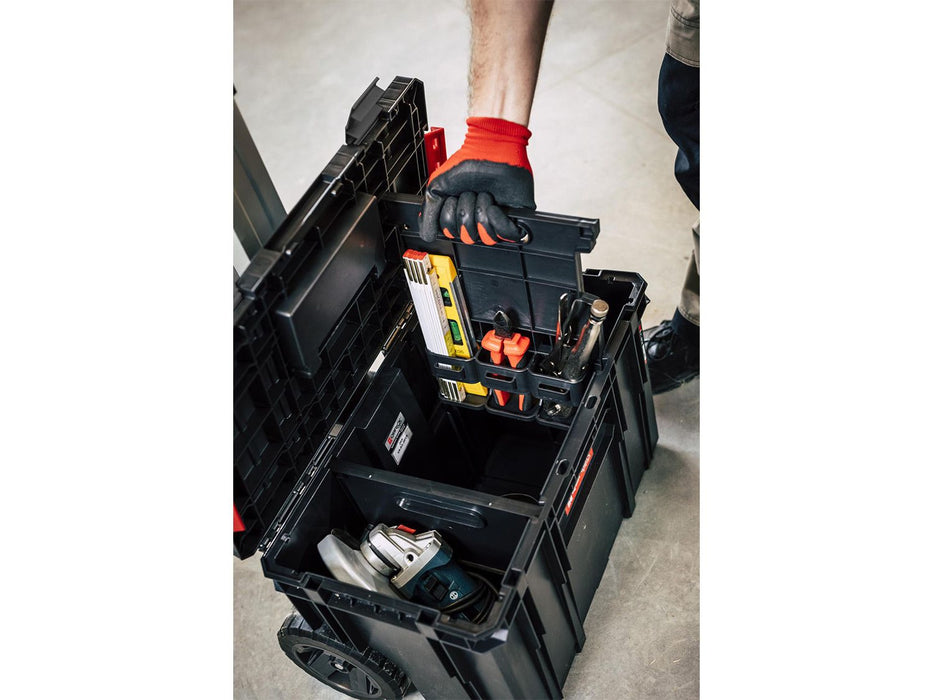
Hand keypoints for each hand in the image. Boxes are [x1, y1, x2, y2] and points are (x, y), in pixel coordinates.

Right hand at [419, 117, 535, 243]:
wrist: (491, 148)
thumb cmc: (467, 162)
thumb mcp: (437, 188)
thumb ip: (429, 214)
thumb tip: (427, 235)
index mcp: (460, 214)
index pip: (453, 234)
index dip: (450, 218)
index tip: (452, 198)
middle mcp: (477, 218)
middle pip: (469, 237)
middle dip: (466, 212)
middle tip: (469, 193)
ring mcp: (496, 219)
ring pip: (487, 238)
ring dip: (481, 213)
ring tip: (484, 195)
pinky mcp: (514, 216)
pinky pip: (507, 234)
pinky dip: (498, 220)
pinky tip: (493, 206)